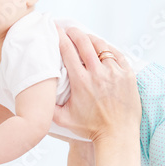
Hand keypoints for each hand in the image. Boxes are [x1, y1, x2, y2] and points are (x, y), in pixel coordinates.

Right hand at [53, 28, 140, 143]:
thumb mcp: (64, 120)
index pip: (67, 50)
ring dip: (91, 38)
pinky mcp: (128, 74)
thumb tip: (36, 95)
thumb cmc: (90, 129)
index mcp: (81, 81)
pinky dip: (107, 48)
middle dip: (74, 32)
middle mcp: (99, 74)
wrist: (117, 136)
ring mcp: (115, 73)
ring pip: (101, 45)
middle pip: (84, 42)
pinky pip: (117, 53)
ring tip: (84, 37)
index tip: (55, 29)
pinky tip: (102, 48)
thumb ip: (48, 107)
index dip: (59, 36)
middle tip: (68, 30)